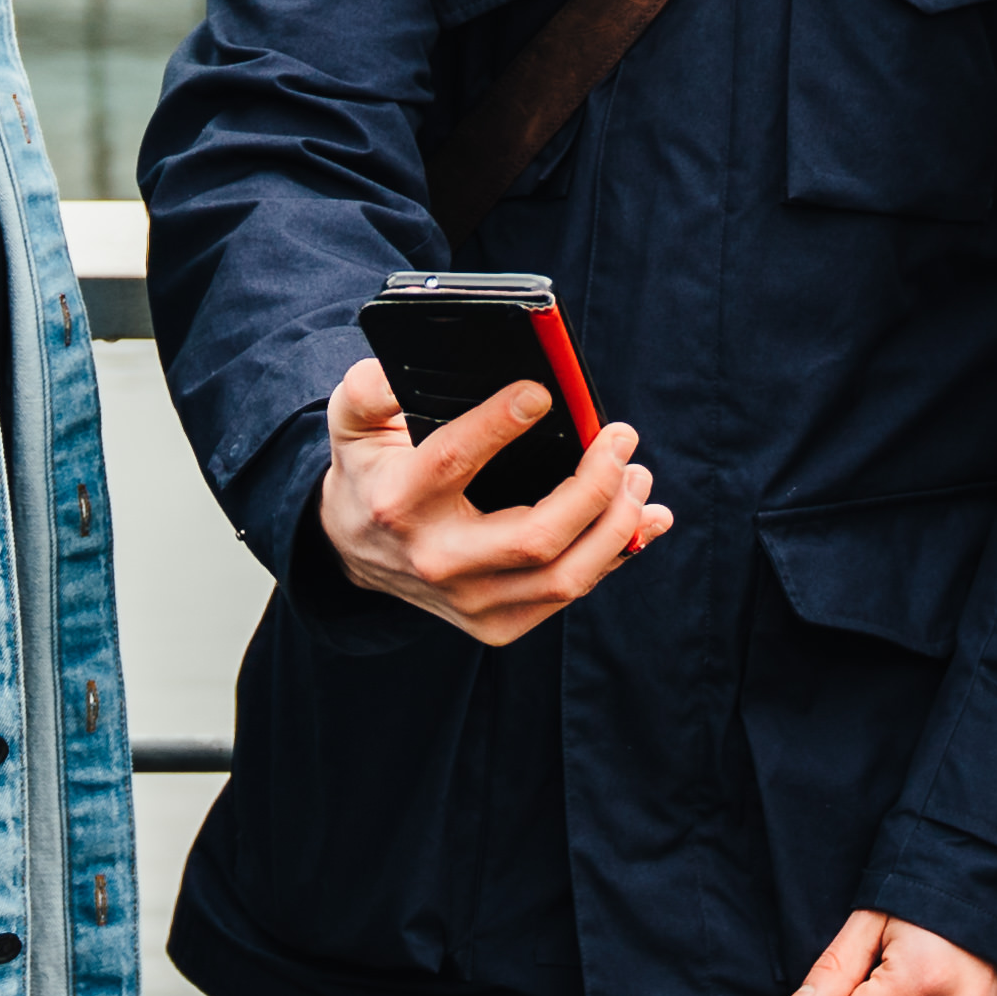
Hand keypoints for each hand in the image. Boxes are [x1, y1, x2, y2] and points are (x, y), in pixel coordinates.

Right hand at [314, 354, 668, 644]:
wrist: (355, 550)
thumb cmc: (371, 472)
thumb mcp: (354, 422)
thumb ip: (370, 389)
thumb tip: (402, 371)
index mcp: (400, 502)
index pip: (455, 461)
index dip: (500, 423)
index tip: (543, 392)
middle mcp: (436, 559)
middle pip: (534, 537)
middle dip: (594, 487)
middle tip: (622, 438)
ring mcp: (469, 601)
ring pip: (564, 577)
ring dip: (617, 526)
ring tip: (637, 476)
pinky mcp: (496, 623)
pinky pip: (568, 594)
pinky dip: (615, 556)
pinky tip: (643, 519)